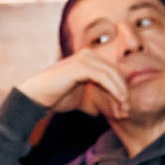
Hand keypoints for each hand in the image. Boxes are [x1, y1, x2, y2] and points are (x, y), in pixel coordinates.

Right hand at [16, 49, 130, 120]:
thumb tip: (104, 110)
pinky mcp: (81, 65)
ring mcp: (84, 58)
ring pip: (112, 74)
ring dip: (121, 92)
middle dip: (124, 91)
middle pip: (115, 71)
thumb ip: (93, 99)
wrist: (36, 98)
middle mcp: (88, 54)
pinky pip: (104, 77)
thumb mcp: (80, 99)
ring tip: (125, 107)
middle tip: (128, 109)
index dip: (121, 89)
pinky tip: (119, 100)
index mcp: (89, 59)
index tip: (125, 108)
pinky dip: (114, 89)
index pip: (112, 72)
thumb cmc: (55, 98)